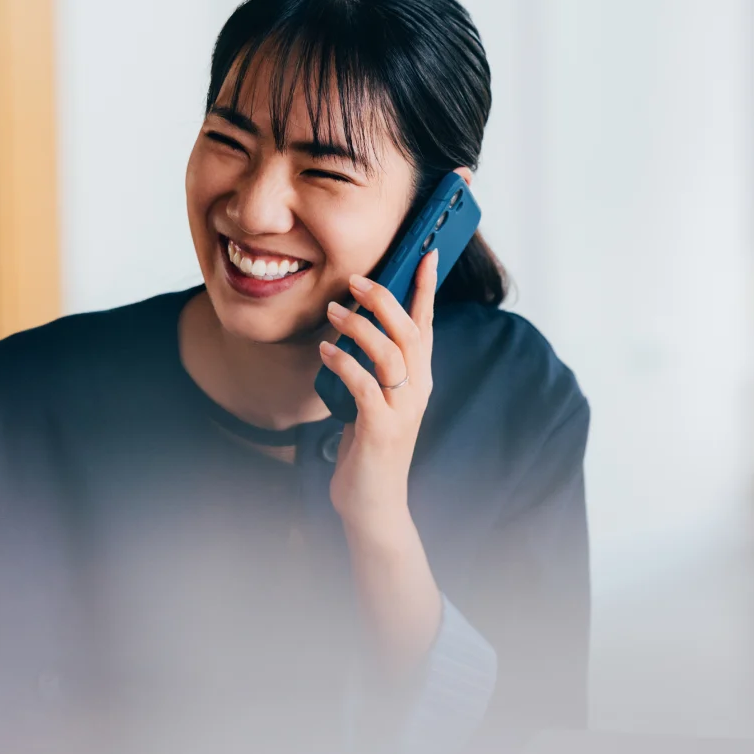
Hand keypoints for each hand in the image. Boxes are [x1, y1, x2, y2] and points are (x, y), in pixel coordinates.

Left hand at [319, 247, 437, 536]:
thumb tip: (355, 323)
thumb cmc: (369, 446)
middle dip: (386, 299)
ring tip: (334, 313)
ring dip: (361, 327)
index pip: (427, 324)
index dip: (426, 288)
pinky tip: (325, 352)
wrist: (373, 502)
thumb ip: (373, 366)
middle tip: (357, 280)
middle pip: (411, 331)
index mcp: (419, 378)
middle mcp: (418, 390)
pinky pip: (365, 386)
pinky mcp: (382, 429)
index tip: (428, 251)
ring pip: (391, 354)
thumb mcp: (375, 398)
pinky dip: (345, 364)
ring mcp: (403, 410)